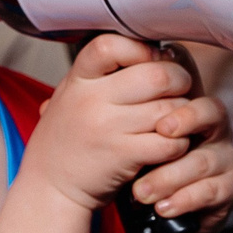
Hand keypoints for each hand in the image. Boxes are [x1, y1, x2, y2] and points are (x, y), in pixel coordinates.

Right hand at [24, 35, 200, 210]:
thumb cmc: (67, 140)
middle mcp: (91, 100)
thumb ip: (100, 74)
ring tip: (176, 120)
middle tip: (180, 89)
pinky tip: (170, 145)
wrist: (49, 187)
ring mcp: (107, 128)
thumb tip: (150, 49)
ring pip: (169, 109)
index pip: (112, 45)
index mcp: (78, 79)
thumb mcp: (70, 96)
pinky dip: (178, 144)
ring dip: (183, 115)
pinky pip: (169, 143)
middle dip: (179, 80)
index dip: (142, 48)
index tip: (152, 59)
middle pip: (156, 75)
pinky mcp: (122, 156)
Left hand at [130, 84, 232, 232]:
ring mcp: (225, 158)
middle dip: (183, 127)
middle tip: (156, 140)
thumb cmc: (146, 164)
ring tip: (140, 192)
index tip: (159, 125)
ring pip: (202, 161)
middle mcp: (215, 128)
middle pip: (211, 114)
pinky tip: (162, 207)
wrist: (160, 211)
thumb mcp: (137, 138)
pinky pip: (209, 191)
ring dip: (169, 177)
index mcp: (192, 108)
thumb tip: (110, 85)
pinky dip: (183, 200)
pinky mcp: (228, 188)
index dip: (181, 105)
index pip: (192, 91)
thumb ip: (132, 115)